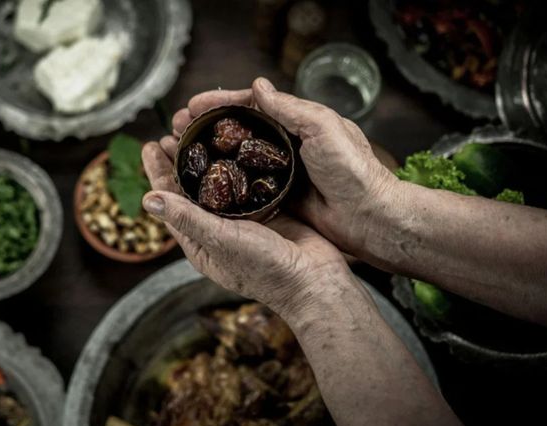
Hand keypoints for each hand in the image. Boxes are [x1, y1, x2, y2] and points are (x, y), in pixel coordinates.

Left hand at [141, 133, 348, 317]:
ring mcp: (245, 218)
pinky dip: (241, 160)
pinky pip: (250, 180)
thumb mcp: (219, 240)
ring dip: (211, 155)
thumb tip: (148, 199)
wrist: (315, 279)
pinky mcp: (270, 208)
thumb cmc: (264, 268)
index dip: (159, 173)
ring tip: (200, 129)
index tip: (150, 145)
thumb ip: (185, 217)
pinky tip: (238, 140)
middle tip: (172, 130)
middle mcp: (220, 228)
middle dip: (182, 158)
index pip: (172, 202)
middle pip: (194, 187)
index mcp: (200, 241)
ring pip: (222, 181)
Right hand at [171, 78, 397, 253]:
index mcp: (296, 122)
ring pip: (234, 158)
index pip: (249, 106)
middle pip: (236, 131)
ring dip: (206, 154)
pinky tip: (200, 184)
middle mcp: (284, 145)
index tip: (192, 106)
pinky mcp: (277, 198)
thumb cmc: (354, 171)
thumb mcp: (323, 129)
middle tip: (176, 129)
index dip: (218, 104)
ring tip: (180, 152)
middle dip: (204, 128)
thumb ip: (289, 109)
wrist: (370, 217)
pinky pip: (242, 186)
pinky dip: (220, 182)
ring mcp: (279, 173)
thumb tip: (257, 86)